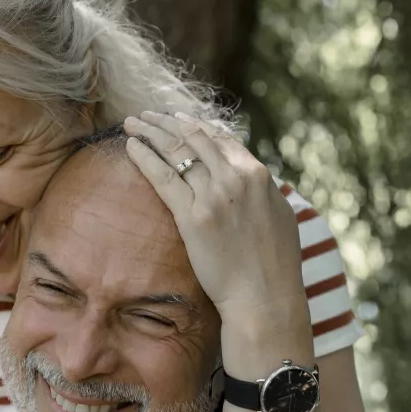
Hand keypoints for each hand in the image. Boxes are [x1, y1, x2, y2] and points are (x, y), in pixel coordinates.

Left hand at [123, 111, 307, 321]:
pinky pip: (162, 177)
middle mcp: (236, 178)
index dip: (194, 125)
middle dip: (166, 121)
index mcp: (257, 174)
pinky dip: (144, 157)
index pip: (220, 138)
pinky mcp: (192, 217)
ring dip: (150, 132)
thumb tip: (254, 179)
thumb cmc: (275, 263)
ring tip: (131, 123)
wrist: (264, 296)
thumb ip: (263, 191)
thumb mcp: (280, 214)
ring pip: (175, 151)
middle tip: (146, 115)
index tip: (175, 119)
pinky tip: (130, 146)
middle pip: (194, 137)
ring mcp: (213, 196)